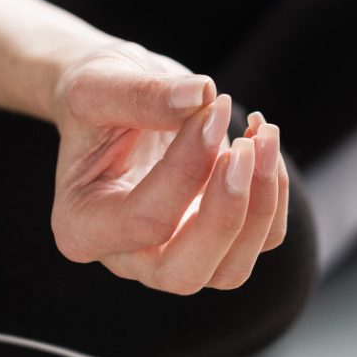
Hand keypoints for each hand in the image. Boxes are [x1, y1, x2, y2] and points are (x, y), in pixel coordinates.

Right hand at [51, 43, 287, 294]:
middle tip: (247, 146)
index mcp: (83, 227)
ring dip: (260, 203)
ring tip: (264, 134)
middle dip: (227, 212)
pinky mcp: (214, 235)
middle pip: (185, 273)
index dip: (188, 167)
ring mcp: (173, 251)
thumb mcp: (101, 83)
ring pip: (231, 268)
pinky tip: (261, 139)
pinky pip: (260, 239)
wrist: (120, 93)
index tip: (213, 106)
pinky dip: (272, 193)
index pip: (146, 221)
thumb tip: (201, 95)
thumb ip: (141, 94)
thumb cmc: (99, 92)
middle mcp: (127, 256)